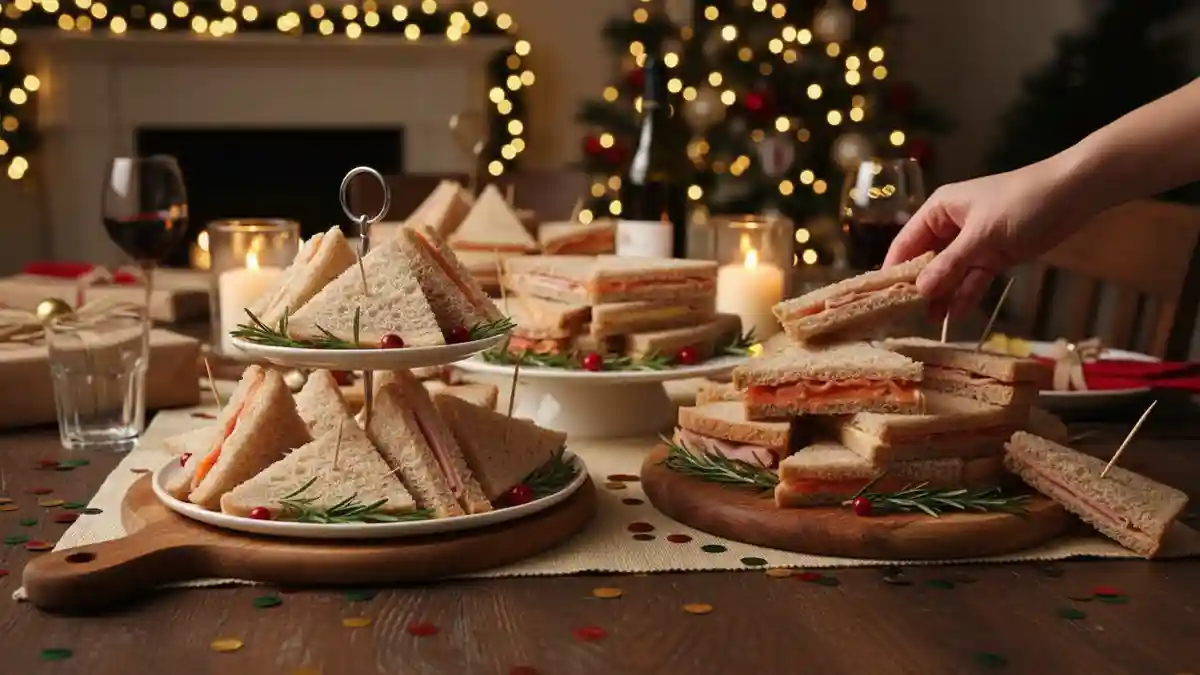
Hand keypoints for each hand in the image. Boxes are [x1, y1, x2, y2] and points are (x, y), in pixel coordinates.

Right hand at [884, 159, 1081, 319]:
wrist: (1075, 193)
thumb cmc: (1023, 203)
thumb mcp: (982, 236)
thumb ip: (950, 265)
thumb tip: (919, 290)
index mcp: (939, 211)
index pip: (905, 244)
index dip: (892, 270)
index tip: (881, 299)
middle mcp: (950, 227)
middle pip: (925, 261)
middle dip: (917, 287)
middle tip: (905, 317)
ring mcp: (973, 242)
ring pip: (949, 273)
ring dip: (942, 295)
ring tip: (931, 323)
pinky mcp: (994, 255)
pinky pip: (973, 278)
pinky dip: (966, 294)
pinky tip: (956, 315)